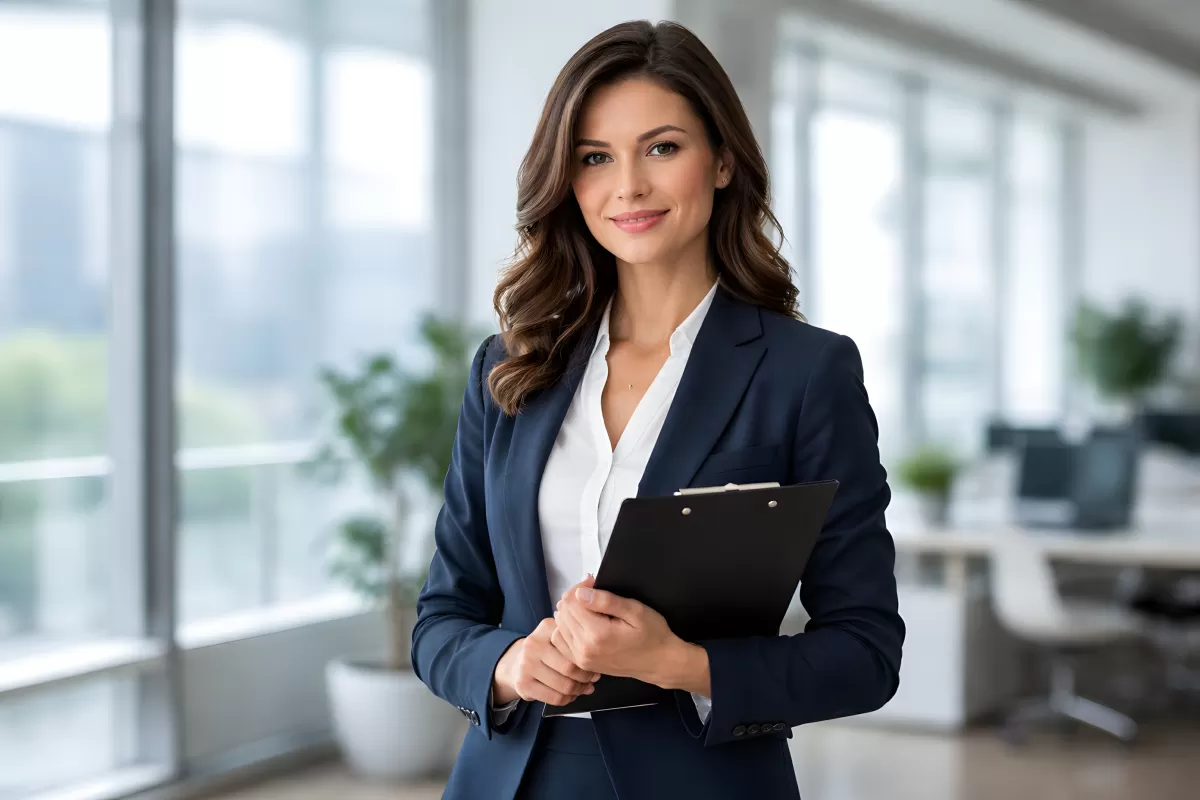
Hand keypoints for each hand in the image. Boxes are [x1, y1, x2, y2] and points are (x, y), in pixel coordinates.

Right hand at [492, 618, 600, 706]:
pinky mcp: (523, 684)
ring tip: (585, 688)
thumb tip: (599, 655)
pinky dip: (568, 699)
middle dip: (586, 677)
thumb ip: (574, 637)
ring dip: (579, 690)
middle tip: (594, 679)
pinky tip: (571, 695)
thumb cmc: (546, 650)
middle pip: (570, 667)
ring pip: (564, 685)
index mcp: (546, 627)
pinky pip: (554, 698)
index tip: (595, 663)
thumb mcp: (558, 634)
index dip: (588, 657)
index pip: (573, 644)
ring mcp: (526, 664)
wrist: (517, 664)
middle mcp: (533, 644)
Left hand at [551, 575, 682, 686]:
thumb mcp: (635, 611)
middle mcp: (584, 648)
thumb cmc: (652, 634)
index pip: (571, 601)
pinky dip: (567, 628)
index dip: (580, 587)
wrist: (659, 662)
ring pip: (559, 625)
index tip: (594, 583)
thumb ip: (607, 601)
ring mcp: (581, 658)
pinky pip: (560, 640)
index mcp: (597, 634)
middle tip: (593, 593)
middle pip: (562, 612)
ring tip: (590, 608)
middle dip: (574, 598)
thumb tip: (581, 593)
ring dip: (570, 612)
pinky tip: (583, 623)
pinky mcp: (581, 663)